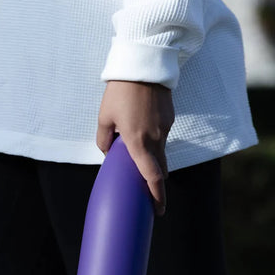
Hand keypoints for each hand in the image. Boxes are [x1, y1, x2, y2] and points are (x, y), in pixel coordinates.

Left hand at [96, 80, 174, 215]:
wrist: (144, 64)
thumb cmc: (120, 92)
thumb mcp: (104, 117)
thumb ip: (104, 139)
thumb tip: (108, 153)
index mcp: (138, 142)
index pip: (152, 176)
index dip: (156, 196)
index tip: (158, 209)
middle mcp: (156, 138)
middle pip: (160, 169)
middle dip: (155, 183)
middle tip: (148, 193)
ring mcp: (165, 128)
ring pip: (161, 153)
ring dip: (152, 159)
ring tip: (137, 151)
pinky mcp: (169, 119)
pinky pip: (162, 137)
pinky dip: (154, 142)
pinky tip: (142, 130)